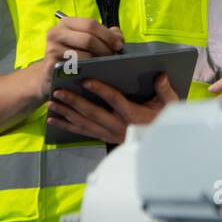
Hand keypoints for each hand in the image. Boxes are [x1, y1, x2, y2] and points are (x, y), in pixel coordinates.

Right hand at [40, 16, 123, 97]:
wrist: (51, 73)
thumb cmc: (73, 53)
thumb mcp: (88, 39)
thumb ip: (105, 35)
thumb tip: (118, 37)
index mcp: (66, 22)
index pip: (91, 24)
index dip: (108, 35)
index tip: (119, 45)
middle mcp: (56, 33)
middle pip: (89, 39)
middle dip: (105, 49)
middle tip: (114, 57)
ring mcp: (51, 49)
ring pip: (84, 55)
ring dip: (100, 61)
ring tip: (106, 65)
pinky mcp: (51, 65)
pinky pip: (77, 68)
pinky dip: (89, 70)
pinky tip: (95, 72)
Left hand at [46, 73, 178, 144]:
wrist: (161, 146)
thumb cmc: (164, 121)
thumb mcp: (170, 105)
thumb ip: (165, 90)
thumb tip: (160, 75)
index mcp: (133, 115)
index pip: (114, 101)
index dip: (100, 90)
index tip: (86, 81)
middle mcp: (118, 126)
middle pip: (93, 113)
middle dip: (74, 102)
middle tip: (59, 92)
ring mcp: (109, 133)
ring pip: (84, 123)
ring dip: (66, 113)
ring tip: (52, 103)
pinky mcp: (104, 137)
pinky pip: (83, 132)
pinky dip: (67, 126)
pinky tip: (54, 119)